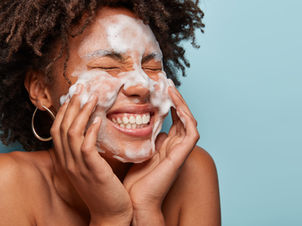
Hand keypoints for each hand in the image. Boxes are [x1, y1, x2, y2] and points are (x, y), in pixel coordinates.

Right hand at [50, 84, 131, 224]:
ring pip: (72, 133)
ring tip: (92, 97)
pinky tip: (97, 119)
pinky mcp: (92, 170)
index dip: (65, 111)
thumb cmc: (104, 188)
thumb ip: (88, 150)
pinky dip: (90, 131)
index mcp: (67, 160)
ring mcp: (78, 167)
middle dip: (71, 106)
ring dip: (81, 113)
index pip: (58, 130)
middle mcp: (68, 162)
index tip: (74, 95)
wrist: (111, 213)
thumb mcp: (91, 167)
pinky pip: (86, 146)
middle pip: (62, 127)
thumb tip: (94, 128)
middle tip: (81, 88)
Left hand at [123, 86, 199, 224]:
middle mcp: (175, 146)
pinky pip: (191, 133)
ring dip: (182, 104)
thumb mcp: (139, 152)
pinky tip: (176, 105)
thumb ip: (146, 139)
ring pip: (188, 121)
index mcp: (167, 146)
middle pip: (182, 117)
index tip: (159, 89)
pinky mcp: (181, 156)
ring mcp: (180, 151)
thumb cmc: (135, 180)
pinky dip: (186, 117)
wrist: (136, 201)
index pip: (173, 120)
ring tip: (171, 88)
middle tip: (167, 83)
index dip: (169, 104)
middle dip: (176, 100)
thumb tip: (146, 126)